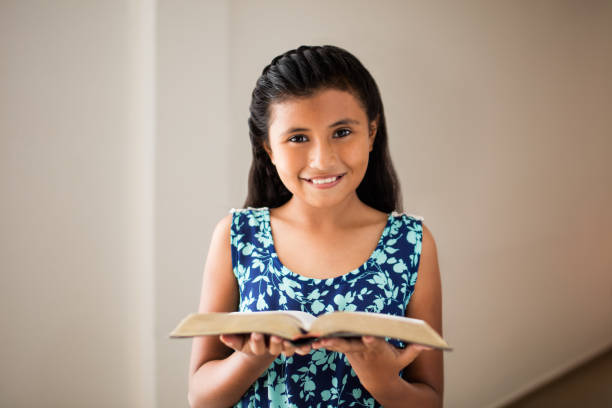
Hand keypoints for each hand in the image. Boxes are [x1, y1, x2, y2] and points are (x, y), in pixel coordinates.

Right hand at [220, 333, 311, 358]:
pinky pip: (298, 349)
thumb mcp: (239, 335)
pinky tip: (308, 345)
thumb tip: (222, 335)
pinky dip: (303, 348)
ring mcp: (280, 348)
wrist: (260, 339)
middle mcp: (268, 350)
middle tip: (276, 336)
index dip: (256, 341)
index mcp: (254, 347)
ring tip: (292, 339)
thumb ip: (232, 336)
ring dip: (289, 345)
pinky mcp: (291, 345)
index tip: (256, 334)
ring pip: (286, 349)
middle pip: (272, 348)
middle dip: (274, 343)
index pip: (255, 346)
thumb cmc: (247, 334)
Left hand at [312, 336, 430, 392]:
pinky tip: (311, 339)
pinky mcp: (346, 351)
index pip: (373, 343)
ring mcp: (353, 351)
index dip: (371, 340)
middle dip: (339, 341)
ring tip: (315, 340)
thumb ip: (415, 349)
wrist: (379, 381)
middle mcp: (363, 350)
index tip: (367, 336)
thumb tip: (431, 344)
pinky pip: (333, 345)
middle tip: (327, 338)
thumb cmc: (393, 364)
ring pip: (338, 345)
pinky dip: (323, 342)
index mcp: (377, 348)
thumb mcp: (405, 358)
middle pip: (350, 344)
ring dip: (326, 343)